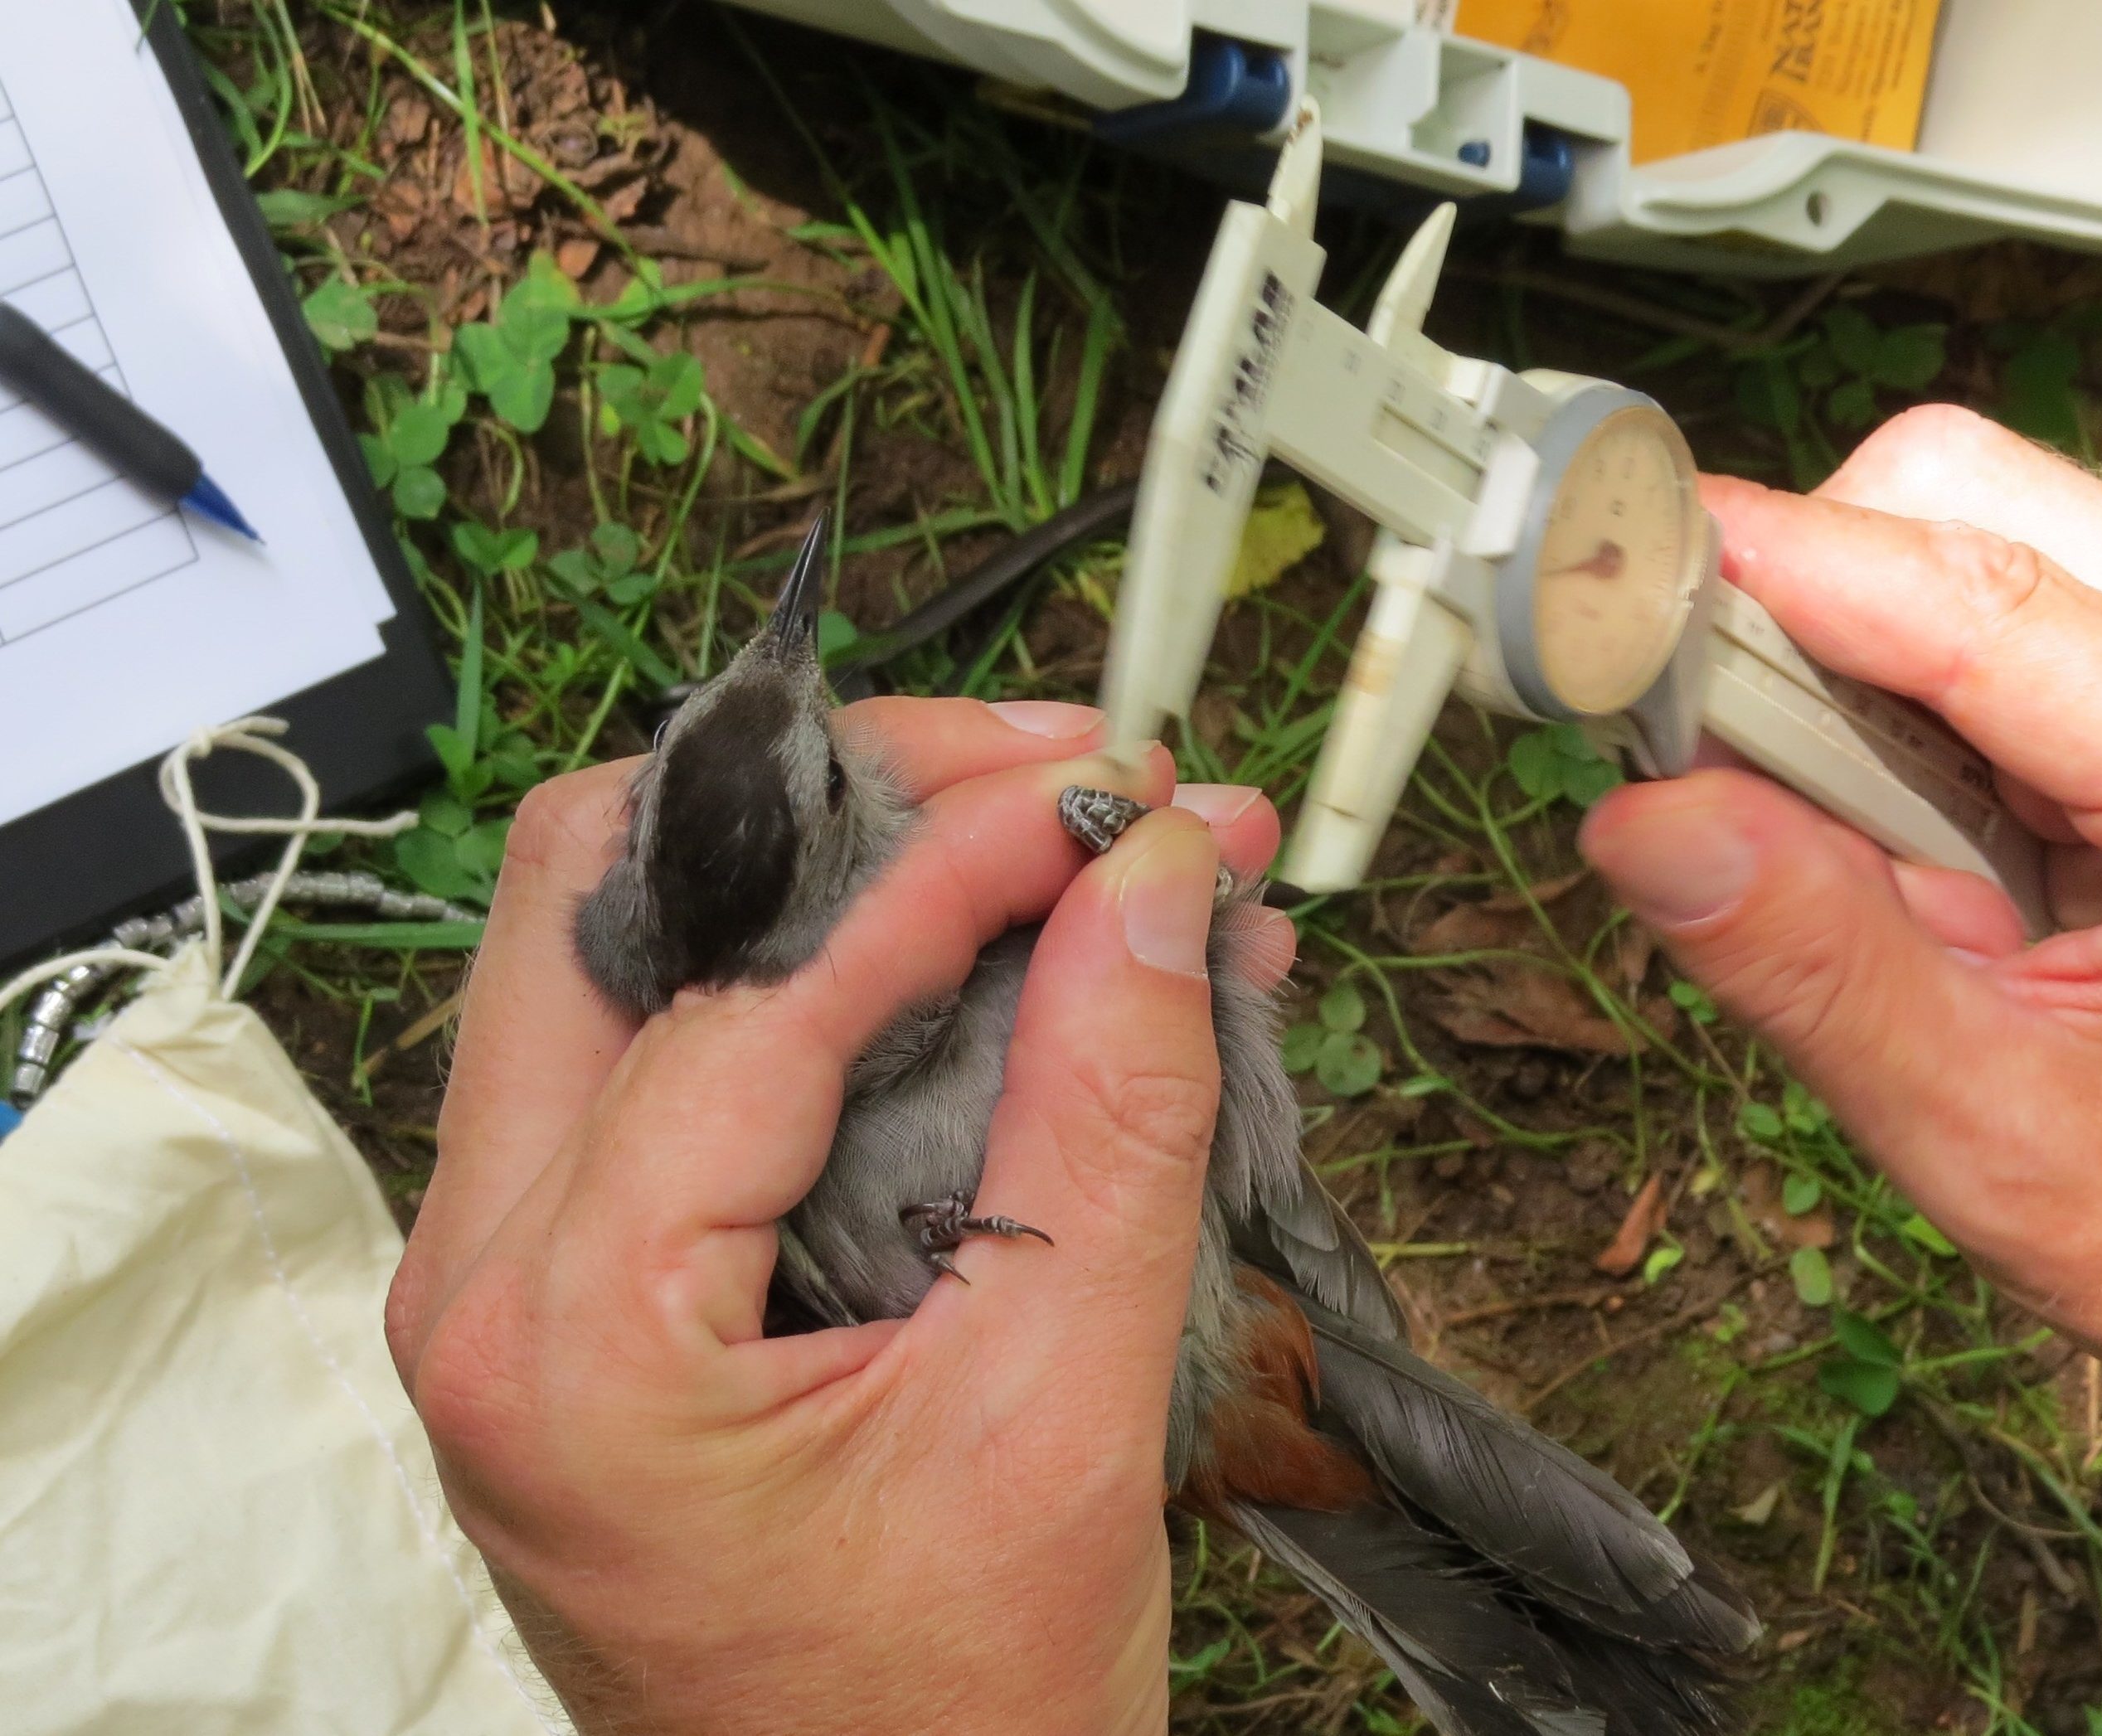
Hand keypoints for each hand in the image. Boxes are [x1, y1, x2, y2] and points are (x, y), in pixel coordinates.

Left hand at [384, 698, 1290, 1735]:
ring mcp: (513, 1268)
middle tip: (1052, 774)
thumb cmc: (941, 1722)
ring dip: (845, 868)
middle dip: (848, 796)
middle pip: (613, 885)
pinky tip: (1003, 959)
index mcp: (565, 1329)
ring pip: (636, 940)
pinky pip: (676, 1046)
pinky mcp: (581, 1274)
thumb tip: (1153, 881)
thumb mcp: (1063, 1414)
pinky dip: (833, 973)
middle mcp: (483, 1272)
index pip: (753, 986)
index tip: (1113, 802)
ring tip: (1053, 847)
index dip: (953, 863)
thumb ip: (1112, 1121)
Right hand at [1578, 406, 2101, 1475]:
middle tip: (1714, 758)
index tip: (1619, 576)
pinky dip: (1907, 667)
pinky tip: (1916, 806)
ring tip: (1848, 825)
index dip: (1782, 572)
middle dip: (1806, 598)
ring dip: (1853, 640)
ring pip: (1991, 522)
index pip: (1990, 603)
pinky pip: (2015, 585)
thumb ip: (1818, 968)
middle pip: (1983, 504)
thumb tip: (1642, 818)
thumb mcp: (1995, 1136)